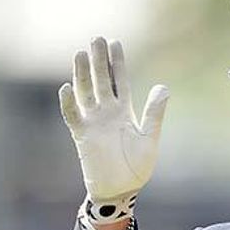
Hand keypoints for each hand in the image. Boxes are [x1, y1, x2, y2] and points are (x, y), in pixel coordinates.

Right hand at [58, 37, 168, 221]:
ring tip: (80, 54)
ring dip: (82, 75)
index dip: (116, 63)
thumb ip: (154, 114)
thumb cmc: (136, 169)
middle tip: (96, 39)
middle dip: (98, 61)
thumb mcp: (149, 139)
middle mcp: (106, 113)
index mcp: (124, 112)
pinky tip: (66, 88)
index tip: (115, 42)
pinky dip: (68, 103)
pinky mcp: (81, 135)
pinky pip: (72, 116)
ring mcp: (92, 122)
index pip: (119, 81)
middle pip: (100, 81)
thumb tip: (162, 87)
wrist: (119, 191)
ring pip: (85, 92)